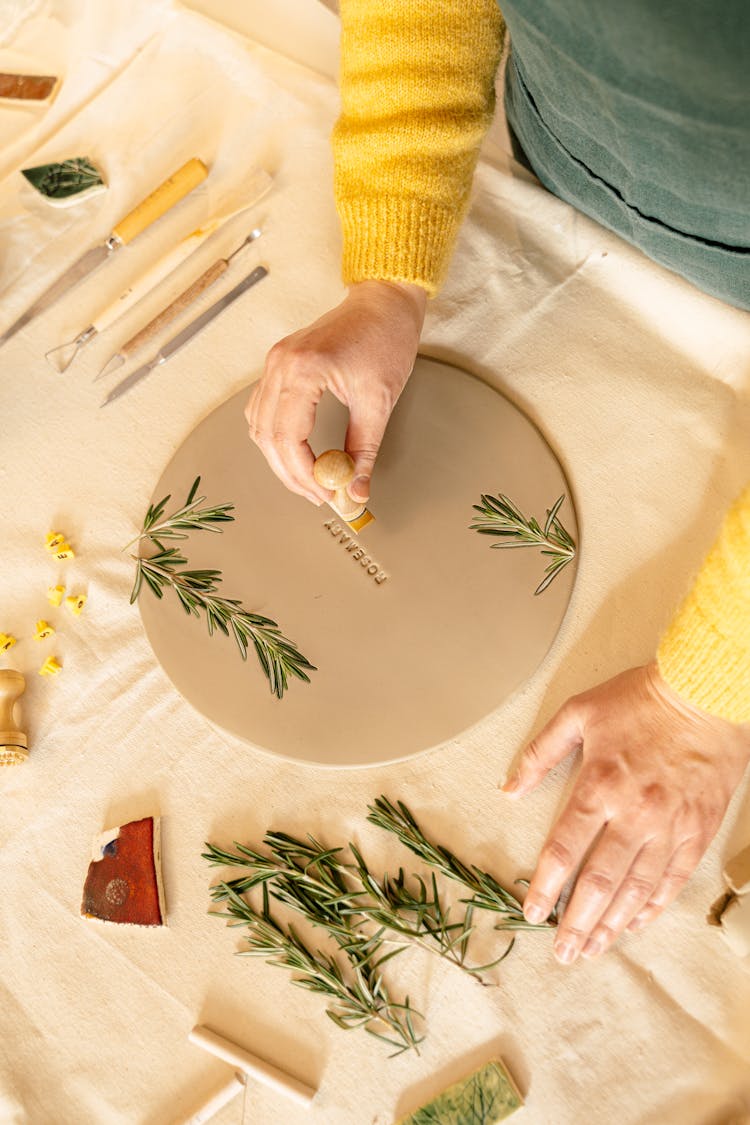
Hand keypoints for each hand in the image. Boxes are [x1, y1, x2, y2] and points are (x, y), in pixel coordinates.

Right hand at [245, 280, 426, 504]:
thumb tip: (357, 489)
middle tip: (319, 495)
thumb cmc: (386, 338)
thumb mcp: (379, 400)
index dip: (304, 474)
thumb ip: (365, 450)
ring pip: (258, 425)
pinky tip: (298, 451)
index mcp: (303, 370)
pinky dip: (276, 435)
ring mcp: (275, 361)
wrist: (383, 300)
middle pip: (267, 436)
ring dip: (280, 458)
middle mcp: (280, 364)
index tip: (327, 493)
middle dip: (291, 473)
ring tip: (311, 479)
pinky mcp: (279, 363)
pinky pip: (263, 408)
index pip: (287, 437)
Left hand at [502, 663, 749, 962]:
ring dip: (613, 923)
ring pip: (636, 889)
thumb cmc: (639, 699)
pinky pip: (673, 879)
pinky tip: (636, 923)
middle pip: (599, 881)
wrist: (706, 692)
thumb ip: (539, 753)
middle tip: (563, 952)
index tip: (532, 913)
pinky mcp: (696, 830)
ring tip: (594, 948)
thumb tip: (508, 789)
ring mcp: (669, 825)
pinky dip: (653, 906)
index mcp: (599, 785)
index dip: (545, 887)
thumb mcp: (578, 712)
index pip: (564, 849)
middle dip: (578, 922)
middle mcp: (633, 813)